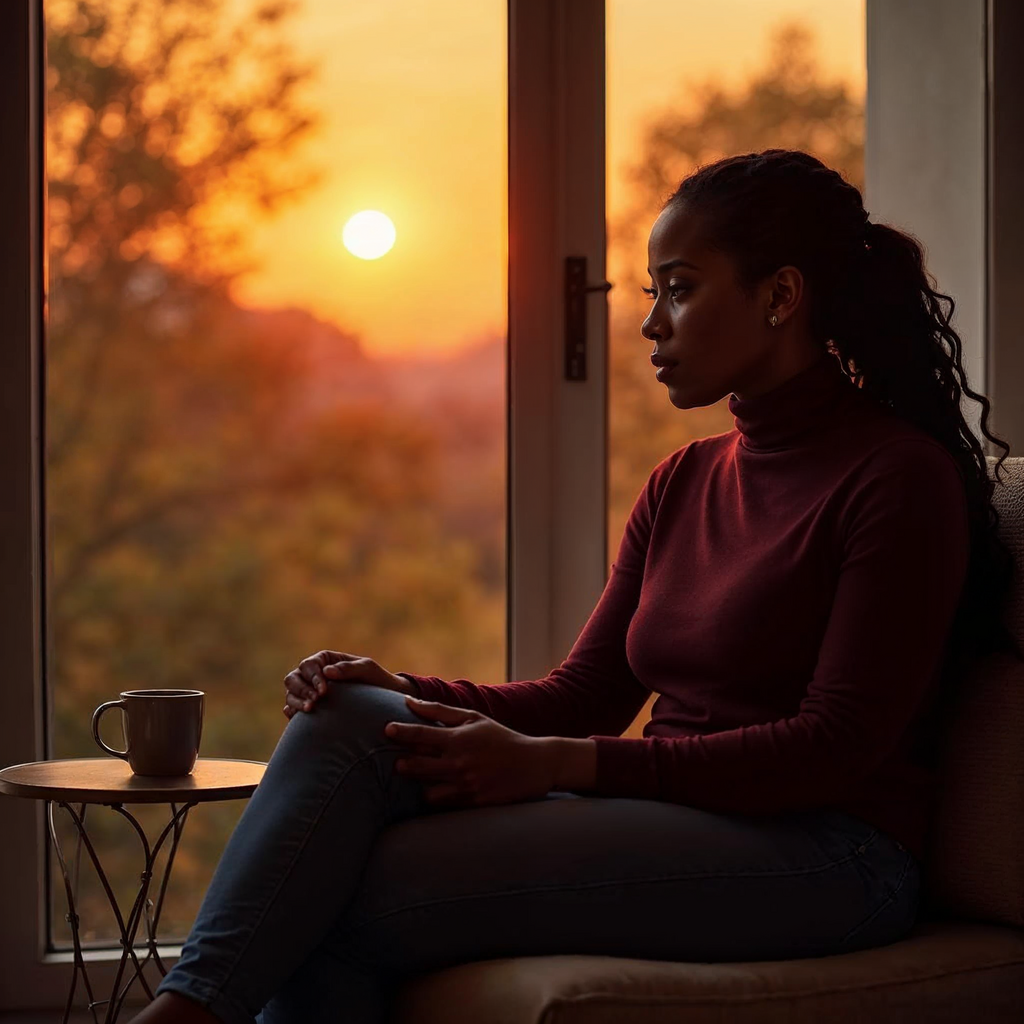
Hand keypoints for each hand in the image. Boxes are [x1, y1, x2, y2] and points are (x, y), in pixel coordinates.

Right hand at [283, 651, 414, 718]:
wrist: (382, 700)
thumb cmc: (376, 679)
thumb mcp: (367, 669)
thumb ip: (348, 668)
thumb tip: (327, 671)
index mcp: (324, 660)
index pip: (308, 665)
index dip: (312, 677)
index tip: (323, 691)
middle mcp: (313, 675)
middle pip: (293, 678)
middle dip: (301, 689)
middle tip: (314, 701)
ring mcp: (309, 691)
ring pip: (291, 694)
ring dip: (295, 701)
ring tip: (309, 709)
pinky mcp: (309, 707)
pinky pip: (291, 709)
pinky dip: (292, 712)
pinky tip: (300, 718)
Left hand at [385, 696, 555, 808]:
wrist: (534, 765)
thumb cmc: (500, 737)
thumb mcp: (473, 718)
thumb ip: (440, 710)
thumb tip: (409, 702)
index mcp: (459, 739)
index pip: (421, 734)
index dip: (400, 731)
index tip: (386, 729)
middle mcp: (459, 763)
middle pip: (416, 766)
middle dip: (402, 763)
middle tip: (398, 760)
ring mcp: (465, 785)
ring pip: (426, 790)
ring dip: (419, 784)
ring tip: (419, 778)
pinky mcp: (472, 803)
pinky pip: (443, 805)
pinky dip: (436, 798)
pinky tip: (436, 790)